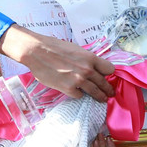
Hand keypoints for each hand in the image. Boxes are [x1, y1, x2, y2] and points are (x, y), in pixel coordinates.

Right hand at [0, 26, 114, 100]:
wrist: (36, 51)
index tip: (107, 77)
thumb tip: (92, 68)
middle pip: (104, 83)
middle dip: (108, 89)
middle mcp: (87, 70)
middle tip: (110, 93)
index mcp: (90, 58)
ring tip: (102, 99)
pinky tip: (75, 91)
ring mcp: (78, 80)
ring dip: (100, 97)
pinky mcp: (68, 89)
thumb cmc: (54, 47)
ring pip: (95, 92)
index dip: (108, 74)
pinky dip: (78, 94)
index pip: (109, 69)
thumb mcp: (76, 50)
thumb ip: (86, 59)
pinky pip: (79, 95)